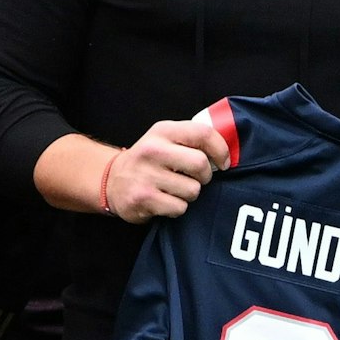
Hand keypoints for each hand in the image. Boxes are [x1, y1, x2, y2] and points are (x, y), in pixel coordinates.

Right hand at [105, 119, 229, 221]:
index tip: (223, 163)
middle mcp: (153, 150)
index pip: (203, 133)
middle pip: (200, 165)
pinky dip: (177, 208)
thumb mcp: (166, 140)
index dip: (221, 150)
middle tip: (196, 179)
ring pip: (193, 190)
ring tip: (175, 190)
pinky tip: (165, 201)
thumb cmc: (150, 160)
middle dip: (204, 177)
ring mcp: (146, 175)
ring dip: (189, 194)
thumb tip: (227, 153)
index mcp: (164, 131)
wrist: (111, 180)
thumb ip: (192, 140)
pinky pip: (180, 208)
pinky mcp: (143, 198)